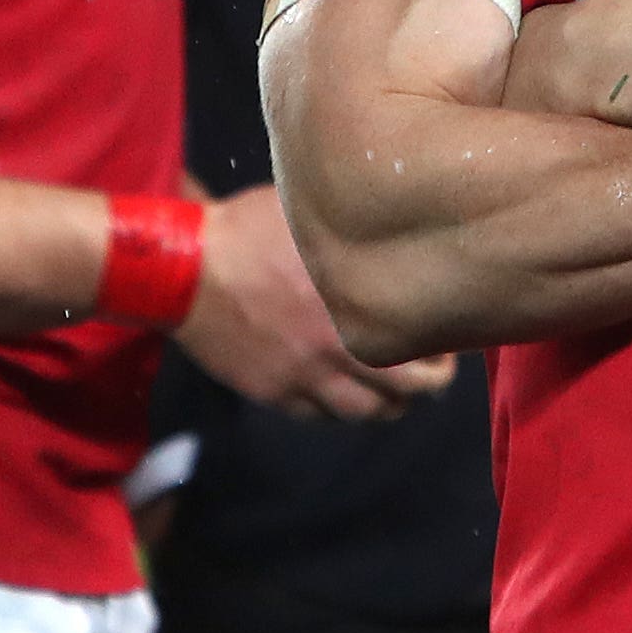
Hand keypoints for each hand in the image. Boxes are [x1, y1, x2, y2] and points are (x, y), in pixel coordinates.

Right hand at [174, 186, 456, 422]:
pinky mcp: (272, 391)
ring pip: (361, 411)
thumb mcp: (308, 217)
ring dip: (386, 406)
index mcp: (351, 302)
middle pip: (402, 390)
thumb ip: (350, 232)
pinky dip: (338, 410)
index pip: (418, 344)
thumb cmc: (246, 231)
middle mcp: (334, 346)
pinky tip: (345, 394)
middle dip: (425, 386)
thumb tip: (386, 217)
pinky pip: (317, 415)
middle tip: (434, 375)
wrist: (182, 270)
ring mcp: (302, 375)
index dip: (442, 351)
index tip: (448, 343)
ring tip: (395, 396)